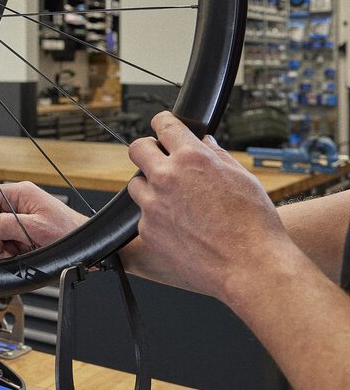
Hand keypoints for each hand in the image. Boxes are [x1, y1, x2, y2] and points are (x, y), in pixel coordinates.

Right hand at [0, 182, 86, 259]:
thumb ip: (4, 225)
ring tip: (15, 252)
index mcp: (19, 194)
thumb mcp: (34, 228)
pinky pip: (2, 244)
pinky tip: (20, 255)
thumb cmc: (70, 232)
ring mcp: (19, 220)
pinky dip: (7, 253)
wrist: (89, 248)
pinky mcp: (22, 234)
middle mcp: (17, 204)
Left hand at [126, 112, 291, 300]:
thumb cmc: (254, 224)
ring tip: (175, 201)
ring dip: (150, 187)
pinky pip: (144, 215)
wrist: (250, 267)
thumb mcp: (243, 178)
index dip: (162, 122)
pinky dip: (157, 217)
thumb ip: (217, 156)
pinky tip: (180, 227)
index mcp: (192, 158)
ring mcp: (153, 204)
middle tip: (157, 157)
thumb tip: (204, 142)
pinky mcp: (147, 229)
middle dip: (146, 149)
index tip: (161, 124)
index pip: (164, 125)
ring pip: (136, 184)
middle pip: (137, 149)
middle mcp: (166, 177)